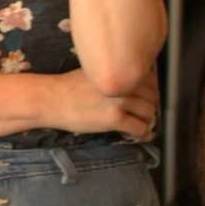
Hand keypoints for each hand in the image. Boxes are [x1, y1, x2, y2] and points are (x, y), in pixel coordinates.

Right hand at [41, 67, 158, 137]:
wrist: (52, 99)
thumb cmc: (69, 86)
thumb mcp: (95, 73)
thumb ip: (115, 76)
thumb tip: (131, 84)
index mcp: (118, 70)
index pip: (149, 79)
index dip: (150, 90)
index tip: (145, 97)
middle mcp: (122, 83)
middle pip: (153, 96)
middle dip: (150, 106)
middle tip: (143, 113)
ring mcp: (120, 101)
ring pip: (149, 112)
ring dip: (147, 119)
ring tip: (140, 123)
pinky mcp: (114, 119)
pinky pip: (139, 128)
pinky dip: (142, 133)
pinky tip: (138, 135)